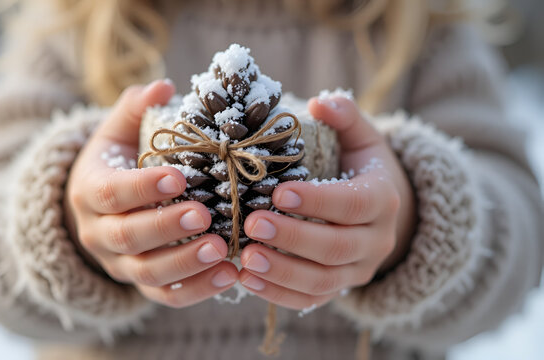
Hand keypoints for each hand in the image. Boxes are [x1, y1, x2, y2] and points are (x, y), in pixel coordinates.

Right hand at [64, 80, 238, 307]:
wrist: (97, 209)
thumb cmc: (114, 164)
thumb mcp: (116, 133)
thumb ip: (136, 109)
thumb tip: (163, 86)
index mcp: (90, 191)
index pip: (112, 193)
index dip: (142, 188)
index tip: (177, 177)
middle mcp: (99, 233)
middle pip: (128, 237)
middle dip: (167, 227)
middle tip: (206, 215)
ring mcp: (119, 264)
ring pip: (147, 274)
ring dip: (185, 264)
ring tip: (223, 251)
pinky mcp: (141, 284)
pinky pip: (165, 296)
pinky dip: (196, 291)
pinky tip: (229, 276)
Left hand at [238, 95, 415, 309]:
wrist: (381, 212)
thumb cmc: (362, 169)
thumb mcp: (362, 139)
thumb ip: (346, 117)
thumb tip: (321, 102)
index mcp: (383, 199)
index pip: (354, 205)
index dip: (317, 201)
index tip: (278, 192)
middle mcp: (377, 241)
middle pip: (337, 248)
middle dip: (292, 238)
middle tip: (251, 224)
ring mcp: (358, 270)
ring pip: (323, 281)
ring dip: (282, 273)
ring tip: (245, 259)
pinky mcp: (339, 290)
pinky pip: (311, 300)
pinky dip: (278, 295)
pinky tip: (246, 280)